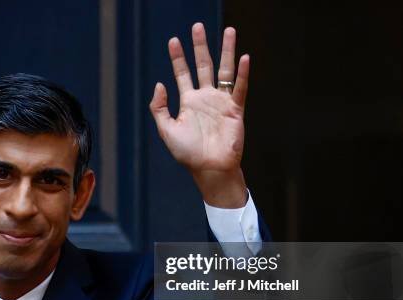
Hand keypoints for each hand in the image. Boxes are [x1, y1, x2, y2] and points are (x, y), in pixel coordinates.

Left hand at [149, 23, 249, 207]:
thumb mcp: (166, 130)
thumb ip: (159, 108)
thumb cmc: (187, 153)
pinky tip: (243, 57)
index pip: (182, 74)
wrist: (209, 168)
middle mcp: (205, 98)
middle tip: (198, 26)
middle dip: (200, 46)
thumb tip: (159, 84)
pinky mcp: (235, 110)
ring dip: (226, 51)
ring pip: (224, 71)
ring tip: (229, 31)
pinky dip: (243, 74)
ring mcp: (221, 102)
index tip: (173, 40)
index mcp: (188, 102)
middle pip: (204, 65)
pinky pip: (240, 88)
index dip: (178, 58)